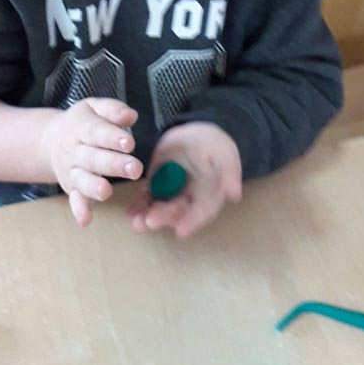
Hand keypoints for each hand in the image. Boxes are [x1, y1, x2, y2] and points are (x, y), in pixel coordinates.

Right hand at [44, 99, 140, 226]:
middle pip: (93, 158)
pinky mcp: (71, 188)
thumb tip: (131, 116)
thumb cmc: (83, 123)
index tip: (129, 143)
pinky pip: (74, 199)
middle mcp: (74, 150)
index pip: (96, 132)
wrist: (51, 140)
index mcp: (81, 126)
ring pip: (82, 179)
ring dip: (94, 187)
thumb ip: (113, 110)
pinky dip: (79, 210)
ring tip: (108, 192)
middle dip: (113, 164)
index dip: (112, 137)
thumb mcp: (94, 107)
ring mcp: (71, 171)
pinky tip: (85, 221)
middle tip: (135, 169)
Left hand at [128, 122, 241, 238]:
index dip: (192, 221)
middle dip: (164, 217)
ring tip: (136, 223)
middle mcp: (189, 199)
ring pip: (159, 208)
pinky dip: (138, 207)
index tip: (181, 230)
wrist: (197, 133)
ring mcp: (171, 193)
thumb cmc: (215, 145)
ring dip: (147, 217)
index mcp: (209, 194)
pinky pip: (146, 197)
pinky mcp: (156, 184)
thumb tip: (234, 194)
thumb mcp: (226, 153)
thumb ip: (230, 172)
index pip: (202, 211)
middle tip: (150, 221)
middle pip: (177, 212)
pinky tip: (129, 215)